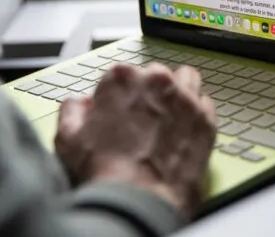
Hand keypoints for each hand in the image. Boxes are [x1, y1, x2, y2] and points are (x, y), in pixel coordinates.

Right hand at [55, 63, 216, 217]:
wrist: (138, 199)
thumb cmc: (105, 171)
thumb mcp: (69, 138)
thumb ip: (74, 110)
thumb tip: (80, 104)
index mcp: (122, 78)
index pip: (123, 75)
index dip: (120, 95)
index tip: (120, 110)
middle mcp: (157, 81)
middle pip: (157, 76)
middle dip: (151, 92)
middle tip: (144, 118)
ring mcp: (186, 98)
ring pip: (186, 81)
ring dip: (178, 93)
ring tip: (169, 115)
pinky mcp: (206, 118)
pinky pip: (205, 104)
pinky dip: (196, 113)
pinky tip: (184, 129)